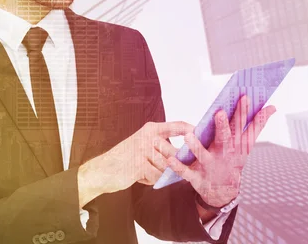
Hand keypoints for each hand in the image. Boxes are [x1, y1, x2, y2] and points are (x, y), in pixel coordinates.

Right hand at [78, 121, 192, 206]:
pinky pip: (158, 176)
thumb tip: (187, 155)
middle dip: (179, 163)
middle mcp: (148, 137)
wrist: (103, 169)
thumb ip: (162, 147)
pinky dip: (153, 180)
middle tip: (183, 169)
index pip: (177, 126)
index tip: (203, 137)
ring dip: (163, 174)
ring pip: (167, 166)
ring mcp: (143, 150)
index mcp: (150, 129)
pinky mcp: (140, 165)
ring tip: (150, 172)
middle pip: (175, 152)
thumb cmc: (125, 158)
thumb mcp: (143, 146)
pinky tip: (143, 177)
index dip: (192, 131)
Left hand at [167, 95, 275, 207]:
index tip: (244, 97)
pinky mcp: (197, 178)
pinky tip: (170, 159)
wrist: (223, 193)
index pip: (240, 126)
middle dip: (223, 127)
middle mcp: (223, 154)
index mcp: (234, 145)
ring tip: (188, 136)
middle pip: (224, 140)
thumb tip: (272, 107)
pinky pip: (186, 172)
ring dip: (196, 146)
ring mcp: (210, 166)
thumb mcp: (245, 145)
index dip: (243, 112)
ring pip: (202, 155)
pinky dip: (178, 167)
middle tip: (220, 113)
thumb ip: (257, 125)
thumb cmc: (232, 161)